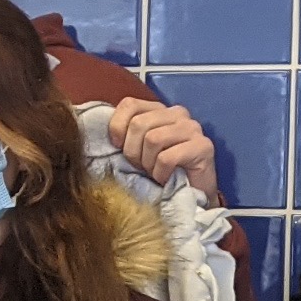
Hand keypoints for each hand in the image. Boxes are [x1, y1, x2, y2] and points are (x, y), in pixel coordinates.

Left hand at [107, 97, 221, 200]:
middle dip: (133, 152)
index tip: (119, 148)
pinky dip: (160, 173)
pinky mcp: (203, 146)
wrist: (190, 196)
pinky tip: (166, 178)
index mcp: (159, 110)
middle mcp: (177, 113)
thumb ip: (124, 134)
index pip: (129, 104)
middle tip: (141, 167)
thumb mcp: (136, 150)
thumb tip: (97, 129)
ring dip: (148, 163)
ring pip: (153, 139)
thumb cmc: (160, 172)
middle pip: (139, 123)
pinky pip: (167, 158)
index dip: (117, 128)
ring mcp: (192, 128)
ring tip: (155, 172)